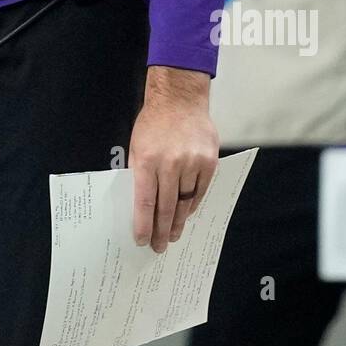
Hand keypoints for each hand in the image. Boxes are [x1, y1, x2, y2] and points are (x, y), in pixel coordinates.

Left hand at [128, 66, 217, 252]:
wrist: (179, 99)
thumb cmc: (154, 122)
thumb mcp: (136, 145)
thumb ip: (139, 173)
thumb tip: (140, 204)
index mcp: (147, 160)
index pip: (145, 202)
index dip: (143, 224)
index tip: (141, 240)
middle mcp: (170, 164)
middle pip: (166, 207)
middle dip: (162, 230)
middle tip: (159, 246)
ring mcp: (192, 163)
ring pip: (185, 202)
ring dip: (178, 221)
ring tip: (173, 235)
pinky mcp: (209, 162)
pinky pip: (200, 191)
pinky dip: (192, 205)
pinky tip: (186, 214)